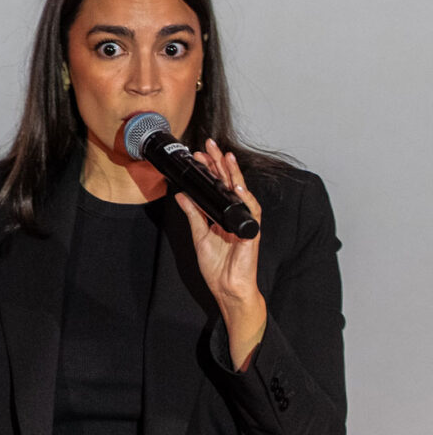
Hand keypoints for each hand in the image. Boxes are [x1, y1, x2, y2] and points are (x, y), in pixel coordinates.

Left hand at [174, 139, 265, 366]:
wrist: (227, 288)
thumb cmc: (218, 266)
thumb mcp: (199, 235)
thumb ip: (193, 214)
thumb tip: (182, 195)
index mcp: (223, 215)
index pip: (217, 186)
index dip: (210, 170)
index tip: (199, 155)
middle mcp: (235, 215)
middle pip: (229, 184)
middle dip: (220, 164)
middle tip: (211, 146)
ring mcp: (244, 222)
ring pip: (241, 193)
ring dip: (233, 175)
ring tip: (225, 157)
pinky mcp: (251, 232)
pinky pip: (250, 212)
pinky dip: (245, 199)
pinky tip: (238, 187)